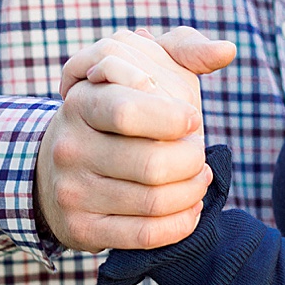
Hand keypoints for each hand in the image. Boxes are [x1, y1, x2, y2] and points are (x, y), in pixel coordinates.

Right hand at [34, 28, 236, 251]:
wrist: (57, 170)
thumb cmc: (116, 113)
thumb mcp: (139, 69)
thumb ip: (184, 49)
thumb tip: (227, 50)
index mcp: (81, 102)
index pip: (128, 112)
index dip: (174, 119)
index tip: (193, 120)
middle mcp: (70, 147)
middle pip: (152, 163)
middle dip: (192, 160)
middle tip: (199, 155)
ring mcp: (72, 192)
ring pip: (155, 201)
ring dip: (193, 192)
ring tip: (199, 178)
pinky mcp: (82, 229)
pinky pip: (146, 235)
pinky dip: (181, 223)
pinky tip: (190, 208)